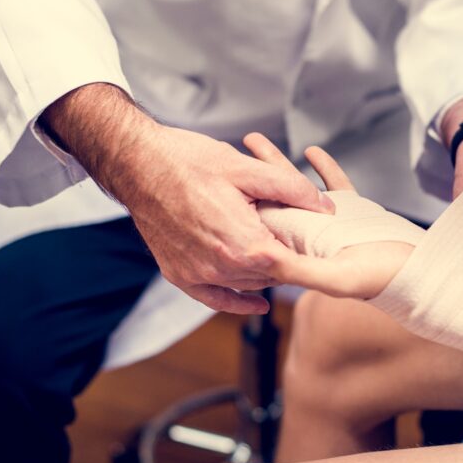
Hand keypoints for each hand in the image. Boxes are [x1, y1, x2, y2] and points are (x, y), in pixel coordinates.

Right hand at [42, 84, 333, 313]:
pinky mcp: (178, 274)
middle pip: (269, 277)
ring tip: (282, 256)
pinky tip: (254, 301)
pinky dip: (234, 300)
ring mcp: (196, 273)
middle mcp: (219, 266)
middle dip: (287, 262)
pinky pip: (212, 297)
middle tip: (305, 247)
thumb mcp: (246, 168)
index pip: (289, 265)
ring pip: (245, 286)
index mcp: (241, 242)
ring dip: (264, 275)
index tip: (322, 247)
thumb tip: (326, 206)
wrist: (137, 164)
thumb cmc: (188, 161)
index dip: (307, 255)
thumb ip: (291, 189)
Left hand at [243, 133, 415, 299]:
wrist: (418, 273)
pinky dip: (324, 166)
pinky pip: (335, 183)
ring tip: (256, 142)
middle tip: (230, 148)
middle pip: (272, 197)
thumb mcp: (333, 278)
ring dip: (277, 165)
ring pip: (297, 186)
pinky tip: (312, 151)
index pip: (263, 223)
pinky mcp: (356, 210)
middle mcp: (310, 235)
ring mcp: (332, 221)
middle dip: (251, 173)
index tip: (221, 180)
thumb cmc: (378, 281)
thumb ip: (295, 268)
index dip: (242, 203)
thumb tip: (258, 253)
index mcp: (299, 250)